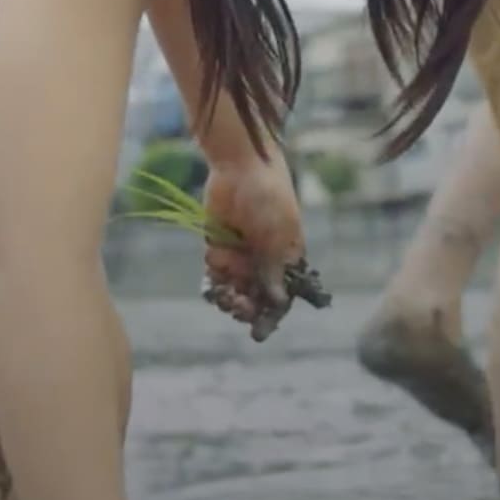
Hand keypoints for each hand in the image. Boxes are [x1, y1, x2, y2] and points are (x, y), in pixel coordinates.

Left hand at [202, 146, 304, 339]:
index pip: (281, 297)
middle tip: (238, 305)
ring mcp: (240, 258)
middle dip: (247, 309)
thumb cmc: (269, 198)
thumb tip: (278, 302)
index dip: (271, 316)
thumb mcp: (276, 235)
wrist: (240, 167)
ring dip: (230, 300)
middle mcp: (263, 263)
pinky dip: (213, 288)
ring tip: (225, 295)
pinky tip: (214, 289)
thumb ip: (274, 269)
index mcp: (286, 260)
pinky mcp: (217, 249)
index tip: (259, 332)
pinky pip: (215, 278)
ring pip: (235, 292)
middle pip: (256, 299)